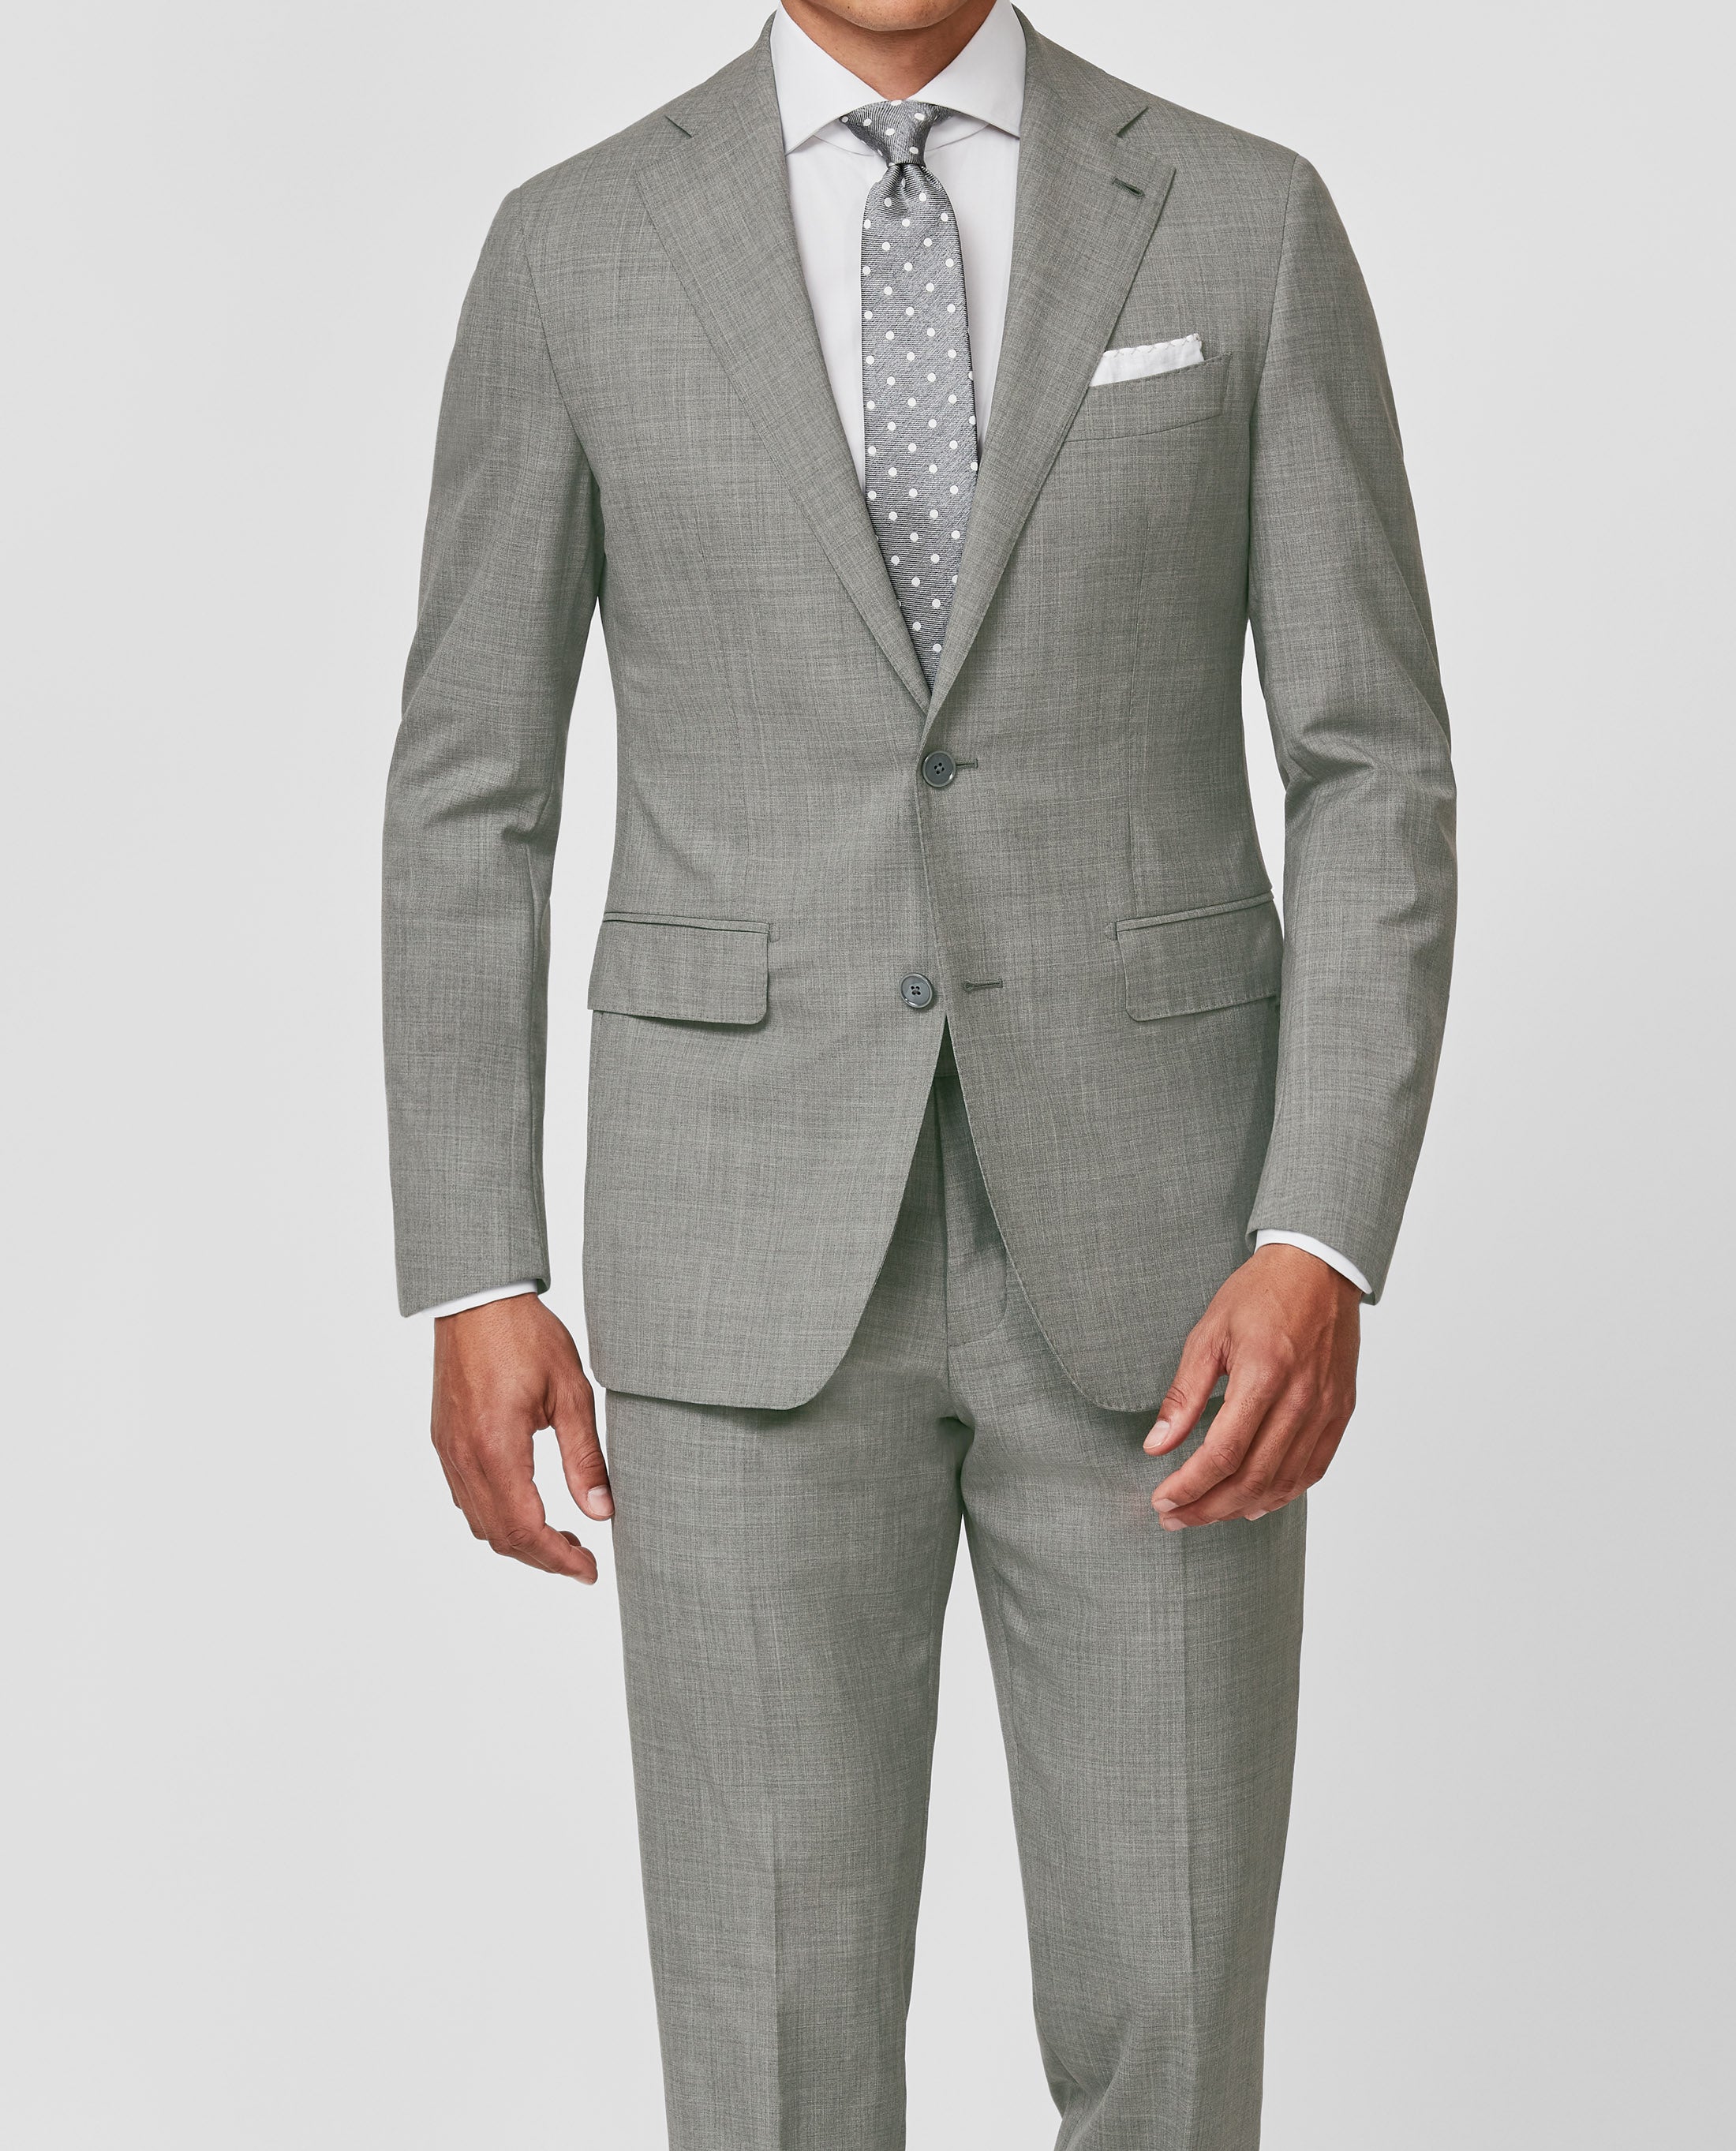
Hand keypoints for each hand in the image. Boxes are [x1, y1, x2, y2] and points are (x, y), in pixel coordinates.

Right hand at [431, 1295, 611, 1581]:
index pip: (526, 1530)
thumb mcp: (571, 1393)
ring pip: (479, 1523)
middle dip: (543, 1558)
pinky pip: (466, 1498)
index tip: (589, 1570)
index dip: (559, 1559)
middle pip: (500, 1537)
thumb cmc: (526, 1337)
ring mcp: (449, 1452)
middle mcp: (465, 1458)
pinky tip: (527, 1505)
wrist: (477, 1300)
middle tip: (582, 1559)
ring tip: (561, 1535)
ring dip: (519, 1540)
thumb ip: (585, 1458)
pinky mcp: (444, 1441)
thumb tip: (601, 1512)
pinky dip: (497, 1516)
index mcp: (497, 1449)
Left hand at [1144, 1243, 1359, 1528]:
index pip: (1223, 1453)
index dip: (1189, 1486)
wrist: (1318, 1268)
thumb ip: (1184, 1394)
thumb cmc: (1259, 1294)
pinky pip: (1313, 1469)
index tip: (1162, 1500)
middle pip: (1253, 1478)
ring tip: (1207, 1512)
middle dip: (1208, 1508)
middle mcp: (1301, 1398)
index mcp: (1264, 1374)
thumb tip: (1157, 1446)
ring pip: (1284, 1482)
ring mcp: (1326, 1408)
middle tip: (1175, 1516)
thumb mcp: (1208, 1334)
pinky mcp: (1341, 1411)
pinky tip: (1255, 1501)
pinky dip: (1282, 1493)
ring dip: (1241, 1507)